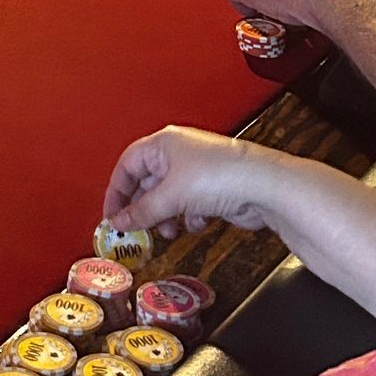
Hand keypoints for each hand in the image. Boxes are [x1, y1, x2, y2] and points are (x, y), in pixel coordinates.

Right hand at [103, 126, 296, 244]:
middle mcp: (178, 154)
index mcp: (163, 144)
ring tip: (168, 231)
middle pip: (147, 183)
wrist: (263, 186)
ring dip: (165, 218)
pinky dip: (188, 218)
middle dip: (143, 209)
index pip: (127, 165)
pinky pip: (188, 206)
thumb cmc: (219, 175)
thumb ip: (141, 212)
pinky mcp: (212, 188)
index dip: (117, 192)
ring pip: (167, 198)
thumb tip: (118, 223)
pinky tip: (196, 223)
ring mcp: (196, 171)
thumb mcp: (170, 196)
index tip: (111, 216)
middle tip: (136, 230)